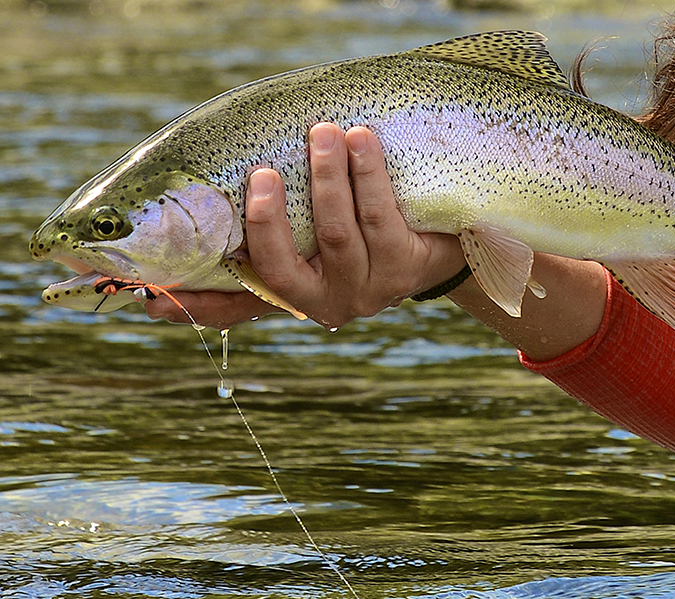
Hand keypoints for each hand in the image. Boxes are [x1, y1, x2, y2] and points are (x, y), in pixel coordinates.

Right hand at [146, 123, 465, 329]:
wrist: (441, 241)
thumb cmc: (362, 231)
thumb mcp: (312, 241)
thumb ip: (265, 238)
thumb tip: (198, 211)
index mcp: (296, 295)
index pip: (236, 307)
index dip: (197, 305)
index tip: (151, 299)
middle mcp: (327, 302)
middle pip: (285, 267)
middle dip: (269, 219)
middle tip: (263, 172)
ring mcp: (370, 289)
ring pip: (337, 234)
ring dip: (328, 179)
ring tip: (323, 132)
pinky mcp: (407, 268)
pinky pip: (381, 216)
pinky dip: (368, 174)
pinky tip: (362, 140)